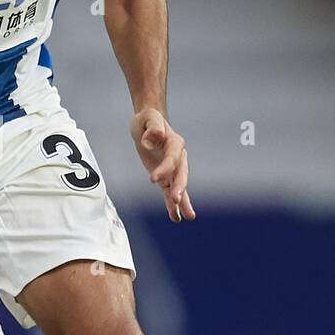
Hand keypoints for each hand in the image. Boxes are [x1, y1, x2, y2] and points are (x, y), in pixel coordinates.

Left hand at [129, 107, 195, 223]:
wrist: (148, 124)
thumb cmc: (148, 120)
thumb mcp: (148, 117)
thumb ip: (153, 126)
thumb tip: (154, 138)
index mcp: (175, 142)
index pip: (172, 157)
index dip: (164, 168)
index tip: (152, 179)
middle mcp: (178, 156)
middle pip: (181, 174)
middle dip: (179, 188)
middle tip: (175, 200)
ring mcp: (173, 168)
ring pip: (179, 186)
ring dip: (181, 201)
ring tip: (186, 216)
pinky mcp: (166, 176)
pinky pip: (170, 191)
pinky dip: (172, 204)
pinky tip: (176, 217)